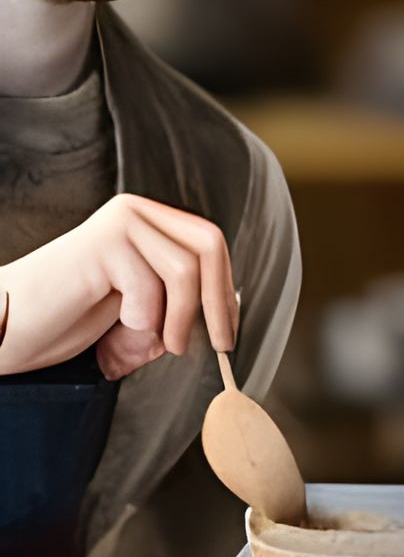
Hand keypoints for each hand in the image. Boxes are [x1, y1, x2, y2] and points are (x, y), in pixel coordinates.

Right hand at [0, 193, 236, 379]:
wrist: (6, 327)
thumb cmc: (69, 318)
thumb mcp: (138, 306)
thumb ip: (177, 299)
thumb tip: (229, 310)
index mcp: (148, 220)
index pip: (209, 242)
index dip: (225, 288)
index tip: (227, 330)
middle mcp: (136, 212)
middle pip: (207, 246)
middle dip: (218, 301)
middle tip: (218, 344)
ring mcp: (118, 223)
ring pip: (183, 271)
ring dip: (179, 318)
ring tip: (159, 344)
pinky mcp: (101, 243)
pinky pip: (149, 288)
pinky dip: (143, 319)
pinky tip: (117, 325)